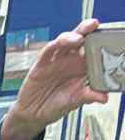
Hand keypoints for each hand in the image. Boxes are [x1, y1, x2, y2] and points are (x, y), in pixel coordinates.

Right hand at [6, 21, 102, 139]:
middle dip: (87, 29)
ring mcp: (56, 59)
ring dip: (72, 35)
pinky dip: (55, 44)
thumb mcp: (75, 101)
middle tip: (94, 25)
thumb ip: (88, 96)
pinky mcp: (42, 63)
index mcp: (81, 66)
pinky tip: (61, 43)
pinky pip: (49, 49)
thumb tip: (103, 97)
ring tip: (79, 38)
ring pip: (65, 40)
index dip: (99, 39)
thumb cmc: (55, 105)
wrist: (33, 114)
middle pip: (80, 38)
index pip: (92, 48)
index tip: (106, 37)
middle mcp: (70, 59)